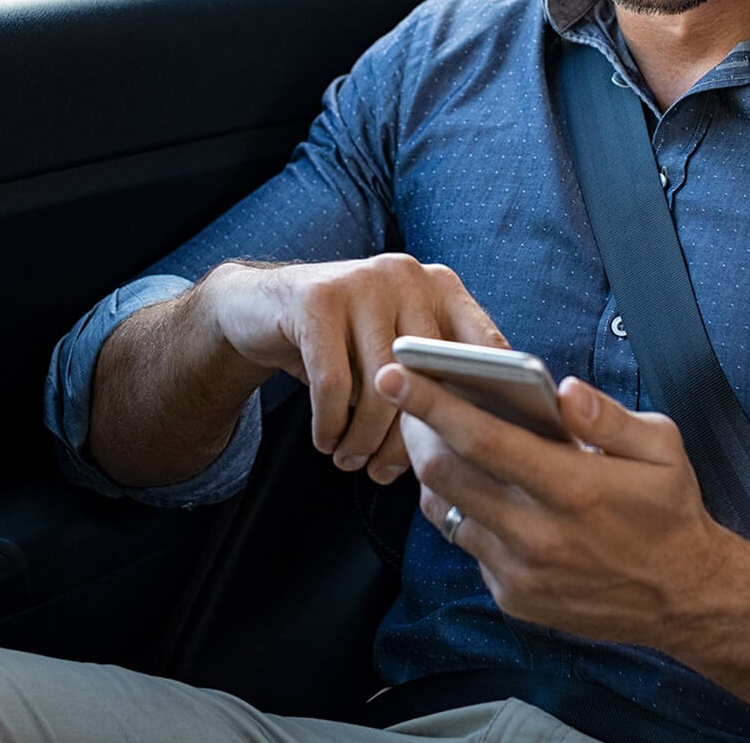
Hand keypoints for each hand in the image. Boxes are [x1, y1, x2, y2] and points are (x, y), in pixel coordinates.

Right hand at [206, 255, 506, 482]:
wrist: (261, 306)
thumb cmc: (344, 343)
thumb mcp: (393, 349)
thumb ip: (435, 375)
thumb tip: (473, 440)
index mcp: (441, 286)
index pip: (486, 346)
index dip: (488, 401)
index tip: (475, 448)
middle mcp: (408, 275)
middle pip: (429, 375)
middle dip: (409, 437)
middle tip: (388, 474)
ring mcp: (363, 281)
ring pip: (380, 385)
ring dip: (365, 439)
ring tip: (352, 462)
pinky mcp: (317, 299)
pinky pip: (333, 384)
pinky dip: (330, 425)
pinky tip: (327, 442)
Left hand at [377, 365, 729, 645]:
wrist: (684, 598)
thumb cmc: (670, 510)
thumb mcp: (661, 447)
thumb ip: (608, 416)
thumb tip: (563, 390)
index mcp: (571, 487)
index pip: (481, 437)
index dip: (431, 403)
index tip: (395, 374)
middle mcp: (538, 534)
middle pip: (446, 474)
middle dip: (415, 429)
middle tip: (405, 398)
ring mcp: (521, 572)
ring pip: (447, 512)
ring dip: (435, 471)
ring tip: (435, 437)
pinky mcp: (513, 597)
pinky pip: (468, 546)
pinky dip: (464, 512)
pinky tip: (479, 488)